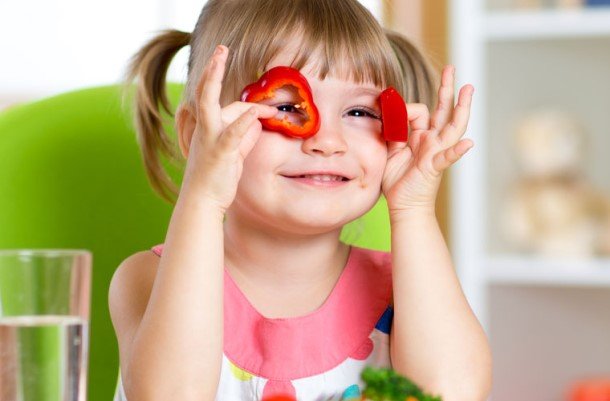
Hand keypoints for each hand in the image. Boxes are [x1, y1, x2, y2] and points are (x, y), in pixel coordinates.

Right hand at [181, 45, 277, 211]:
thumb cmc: (216, 176)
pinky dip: (244, 122)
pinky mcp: (220, 153)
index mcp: (208, 128)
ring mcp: (209, 139)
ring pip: (209, 103)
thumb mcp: (233, 153)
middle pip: (208, 93)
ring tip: (220, 56)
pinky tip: (256, 112)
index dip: (251, 107)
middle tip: (221, 48)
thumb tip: (257, 121)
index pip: (228, 107)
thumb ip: (244, 135)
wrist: (202, 200)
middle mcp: (205, 129)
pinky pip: (231, 133)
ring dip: (214, 78)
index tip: (268, 111)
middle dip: (213, 69)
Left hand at [381, 65, 473, 214]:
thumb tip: (391, 113)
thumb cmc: (398, 180)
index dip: (405, 108)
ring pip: (452, 126)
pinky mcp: (435, 167)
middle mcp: (432, 141)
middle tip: (451, 68)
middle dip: (447, 89)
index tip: (389, 111)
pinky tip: (468, 143)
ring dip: (461, 108)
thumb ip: (393, 133)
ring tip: (469, 89)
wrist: (403, 206)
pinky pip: (447, 158)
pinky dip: (457, 151)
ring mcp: (436, 152)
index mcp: (421, 136)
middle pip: (443, 110)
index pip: (419, 111)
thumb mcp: (391, 151)